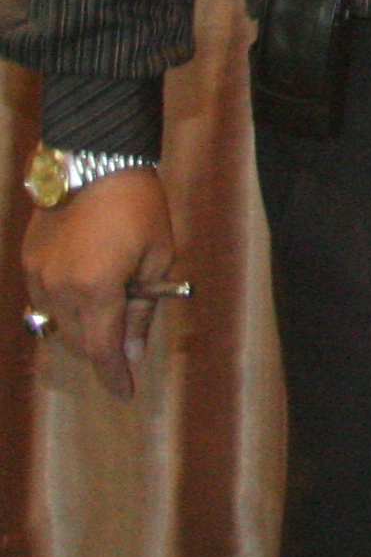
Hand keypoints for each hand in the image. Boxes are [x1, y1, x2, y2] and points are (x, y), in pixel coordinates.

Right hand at [23, 166, 177, 399]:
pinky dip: (63, 308)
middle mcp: (59, 289)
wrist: (95, 162)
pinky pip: (43, 301)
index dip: (113, 376)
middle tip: (123, 354)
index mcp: (96, 289)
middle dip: (101, 352)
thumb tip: (132, 354)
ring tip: (107, 317)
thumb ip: (143, 309)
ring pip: (57, 324)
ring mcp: (38, 276)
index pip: (102, 350)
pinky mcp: (28, 261)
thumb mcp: (158, 256)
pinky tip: (84, 295)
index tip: (125, 394)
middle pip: (78, 341)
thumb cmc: (139, 207)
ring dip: (82, 330)